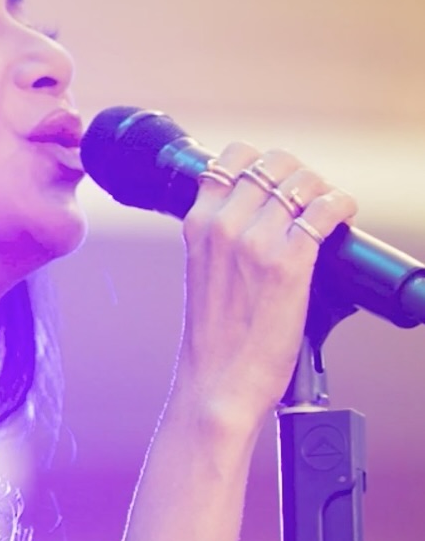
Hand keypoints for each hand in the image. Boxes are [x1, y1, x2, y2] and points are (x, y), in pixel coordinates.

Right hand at [173, 143, 357, 425]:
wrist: (218, 381)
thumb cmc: (214, 338)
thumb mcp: (203, 272)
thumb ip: (222, 238)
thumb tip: (263, 216)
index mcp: (198, 226)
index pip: (231, 159)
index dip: (261, 162)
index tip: (276, 183)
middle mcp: (224, 226)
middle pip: (273, 163)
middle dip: (298, 174)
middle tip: (308, 199)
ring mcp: (255, 242)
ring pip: (303, 181)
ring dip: (322, 191)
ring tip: (326, 212)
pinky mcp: (288, 263)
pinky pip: (326, 209)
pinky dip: (341, 206)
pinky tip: (342, 218)